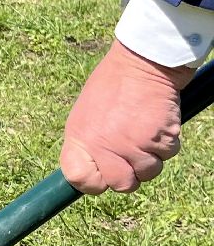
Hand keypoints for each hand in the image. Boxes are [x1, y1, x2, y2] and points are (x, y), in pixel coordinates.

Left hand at [61, 39, 193, 193]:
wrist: (142, 60)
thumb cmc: (113, 85)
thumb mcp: (86, 113)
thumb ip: (88, 143)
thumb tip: (94, 172)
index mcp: (79, 137)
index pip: (78, 178)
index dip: (94, 182)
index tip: (104, 173)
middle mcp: (102, 145)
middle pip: (121, 185)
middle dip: (132, 173)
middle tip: (134, 153)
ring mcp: (130, 144)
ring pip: (149, 172)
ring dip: (153, 156)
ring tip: (146, 130)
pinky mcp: (158, 138)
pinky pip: (168, 154)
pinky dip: (168, 142)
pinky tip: (158, 122)